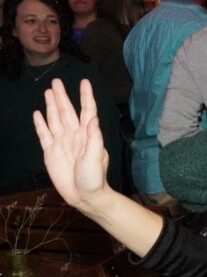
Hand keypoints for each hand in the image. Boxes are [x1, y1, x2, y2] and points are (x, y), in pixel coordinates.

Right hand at [32, 79, 110, 210]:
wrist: (84, 195)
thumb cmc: (95, 177)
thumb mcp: (97, 155)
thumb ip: (94, 136)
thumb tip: (93, 117)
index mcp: (88, 134)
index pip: (87, 110)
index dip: (85, 96)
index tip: (84, 82)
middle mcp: (74, 135)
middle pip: (67, 110)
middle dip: (62, 96)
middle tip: (57, 81)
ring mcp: (61, 142)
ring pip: (54, 118)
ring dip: (51, 105)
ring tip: (49, 92)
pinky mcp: (50, 152)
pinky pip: (44, 134)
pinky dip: (41, 123)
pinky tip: (38, 113)